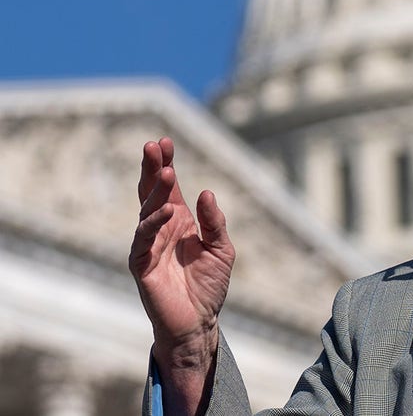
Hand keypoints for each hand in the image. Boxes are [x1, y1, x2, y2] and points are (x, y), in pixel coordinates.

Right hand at [128, 138, 234, 389]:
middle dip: (152, 168)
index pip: (168, 188)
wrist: (198, 322)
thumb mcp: (222, 249)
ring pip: (146, 210)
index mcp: (179, 222)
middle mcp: (161, 229)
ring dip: (155, 189)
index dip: (165, 165)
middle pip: (152, 192)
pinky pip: (143, 239)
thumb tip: (206, 192)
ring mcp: (148, 245)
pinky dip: (152, 223)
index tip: (165, 141)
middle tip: (154, 145)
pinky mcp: (142, 264)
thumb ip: (215, 222)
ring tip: (168, 169)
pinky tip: (165, 209)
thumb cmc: (209, 286)